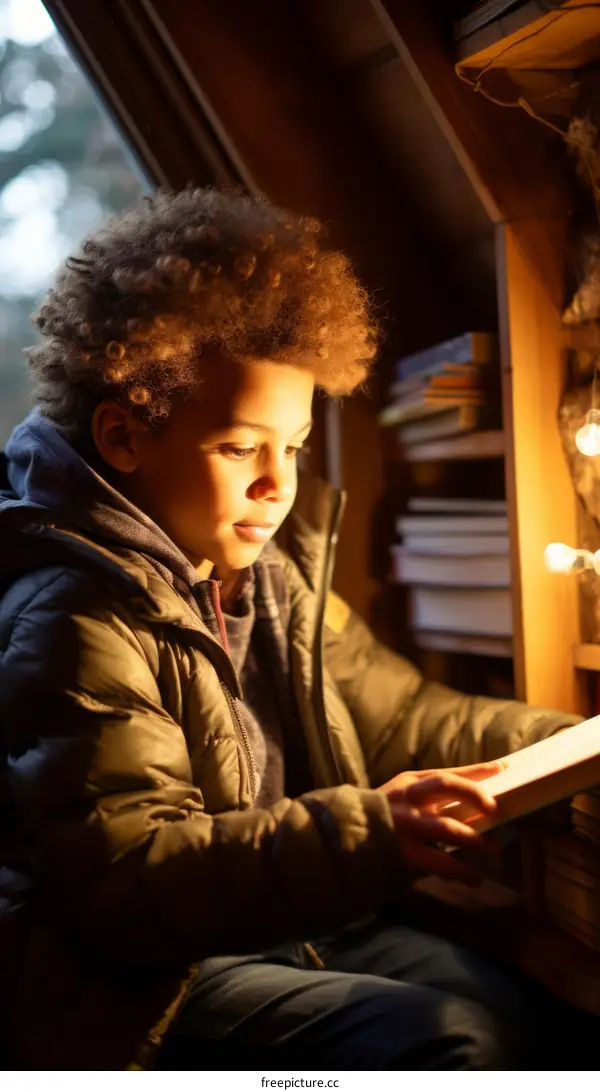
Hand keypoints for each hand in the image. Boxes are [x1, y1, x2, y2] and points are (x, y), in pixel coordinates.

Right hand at [379, 764, 503, 884]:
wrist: (346, 839)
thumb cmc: (379, 819)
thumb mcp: (399, 798)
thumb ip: (426, 800)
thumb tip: (469, 806)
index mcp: (408, 782)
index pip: (447, 772)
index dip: (476, 770)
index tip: (502, 768)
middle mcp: (407, 798)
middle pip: (446, 785)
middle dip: (474, 794)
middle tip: (495, 809)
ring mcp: (405, 824)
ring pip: (447, 826)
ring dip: (473, 838)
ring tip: (493, 849)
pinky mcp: (404, 851)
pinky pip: (440, 860)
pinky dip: (461, 870)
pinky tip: (474, 878)